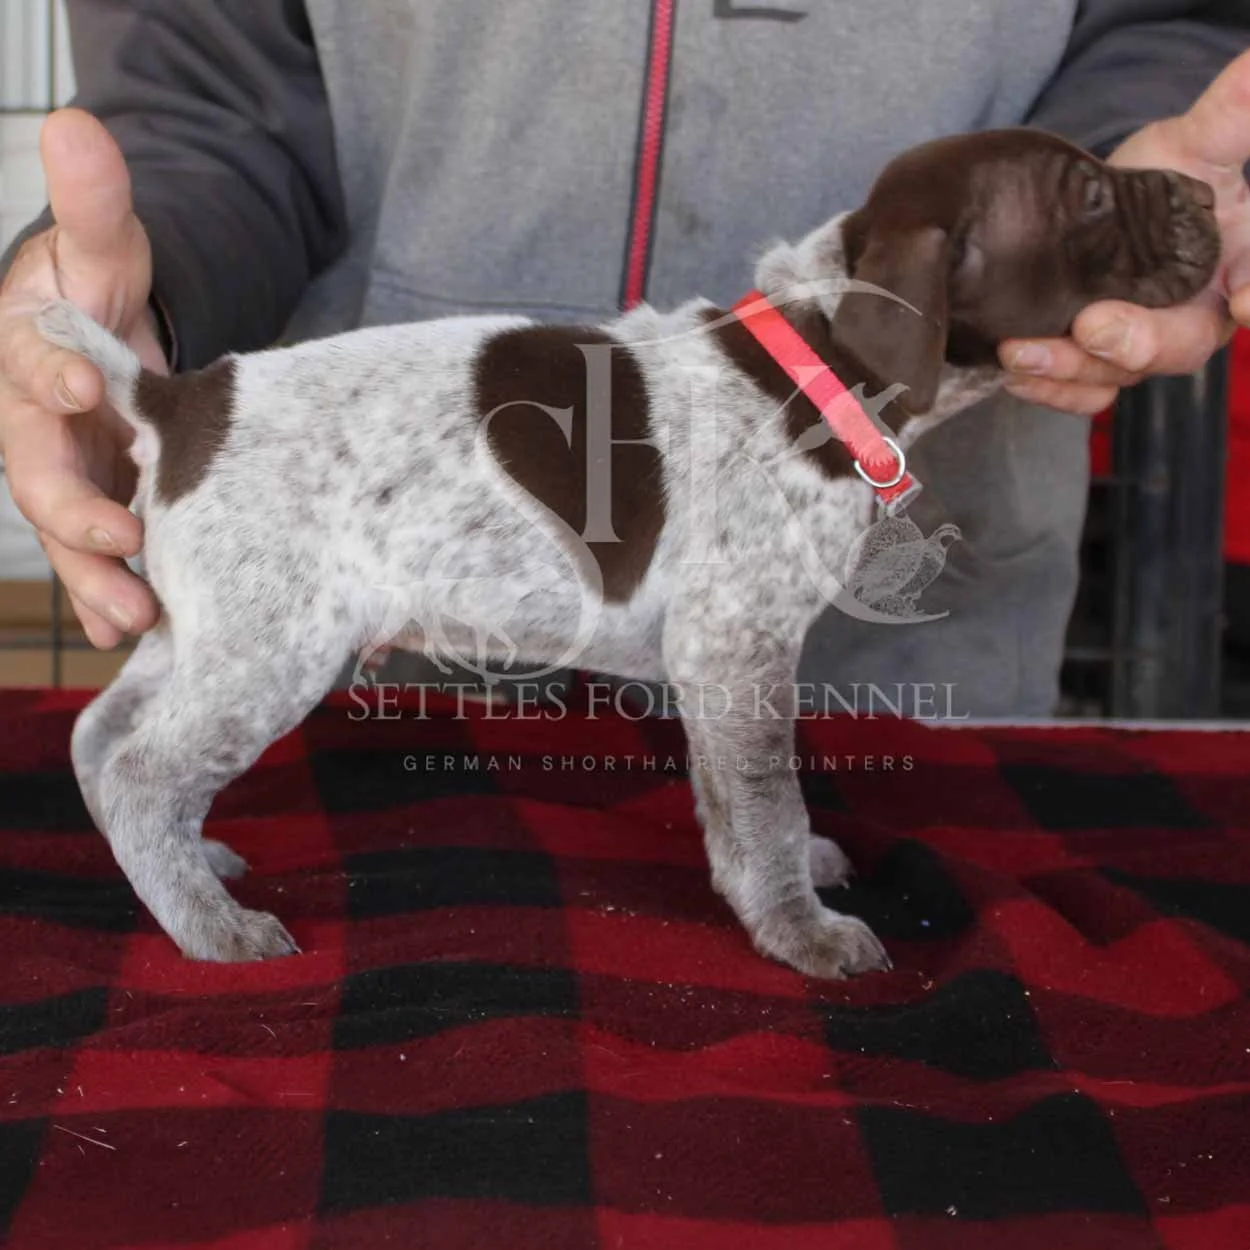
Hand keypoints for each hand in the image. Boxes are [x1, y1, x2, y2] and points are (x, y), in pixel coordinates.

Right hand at [0, 108, 164, 646]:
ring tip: (134, 616)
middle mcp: (36, 428)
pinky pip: (98, 560)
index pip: (30, 367)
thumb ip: (95, 205)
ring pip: (67, 532)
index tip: (88, 387)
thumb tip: (80, 125)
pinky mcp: (99, 510)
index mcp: (30, 358)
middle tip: (119, 535)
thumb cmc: (102, 293)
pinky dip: (112, 595)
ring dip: (96, 577)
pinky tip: (136, 636)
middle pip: (39, 473)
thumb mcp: (107, 249)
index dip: (52, 375)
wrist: (106, 341)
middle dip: (74, 508)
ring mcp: (66, 476)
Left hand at [999, 47, 1249, 415]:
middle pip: (1178, 347)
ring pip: (1116, 376)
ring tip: (1020, 353)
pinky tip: (1012, 374)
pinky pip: (1078, 392)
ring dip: (1068, 371)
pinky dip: (1046, 389)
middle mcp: (1196, 319)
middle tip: (1092, 326)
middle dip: (1135, 343)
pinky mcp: (1096, 366)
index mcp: (1240, 271)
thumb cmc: (1168, 177)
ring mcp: (1142, 349)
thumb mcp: (1200, 143)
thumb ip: (1230, 114)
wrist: (1106, 206)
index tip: (1246, 301)